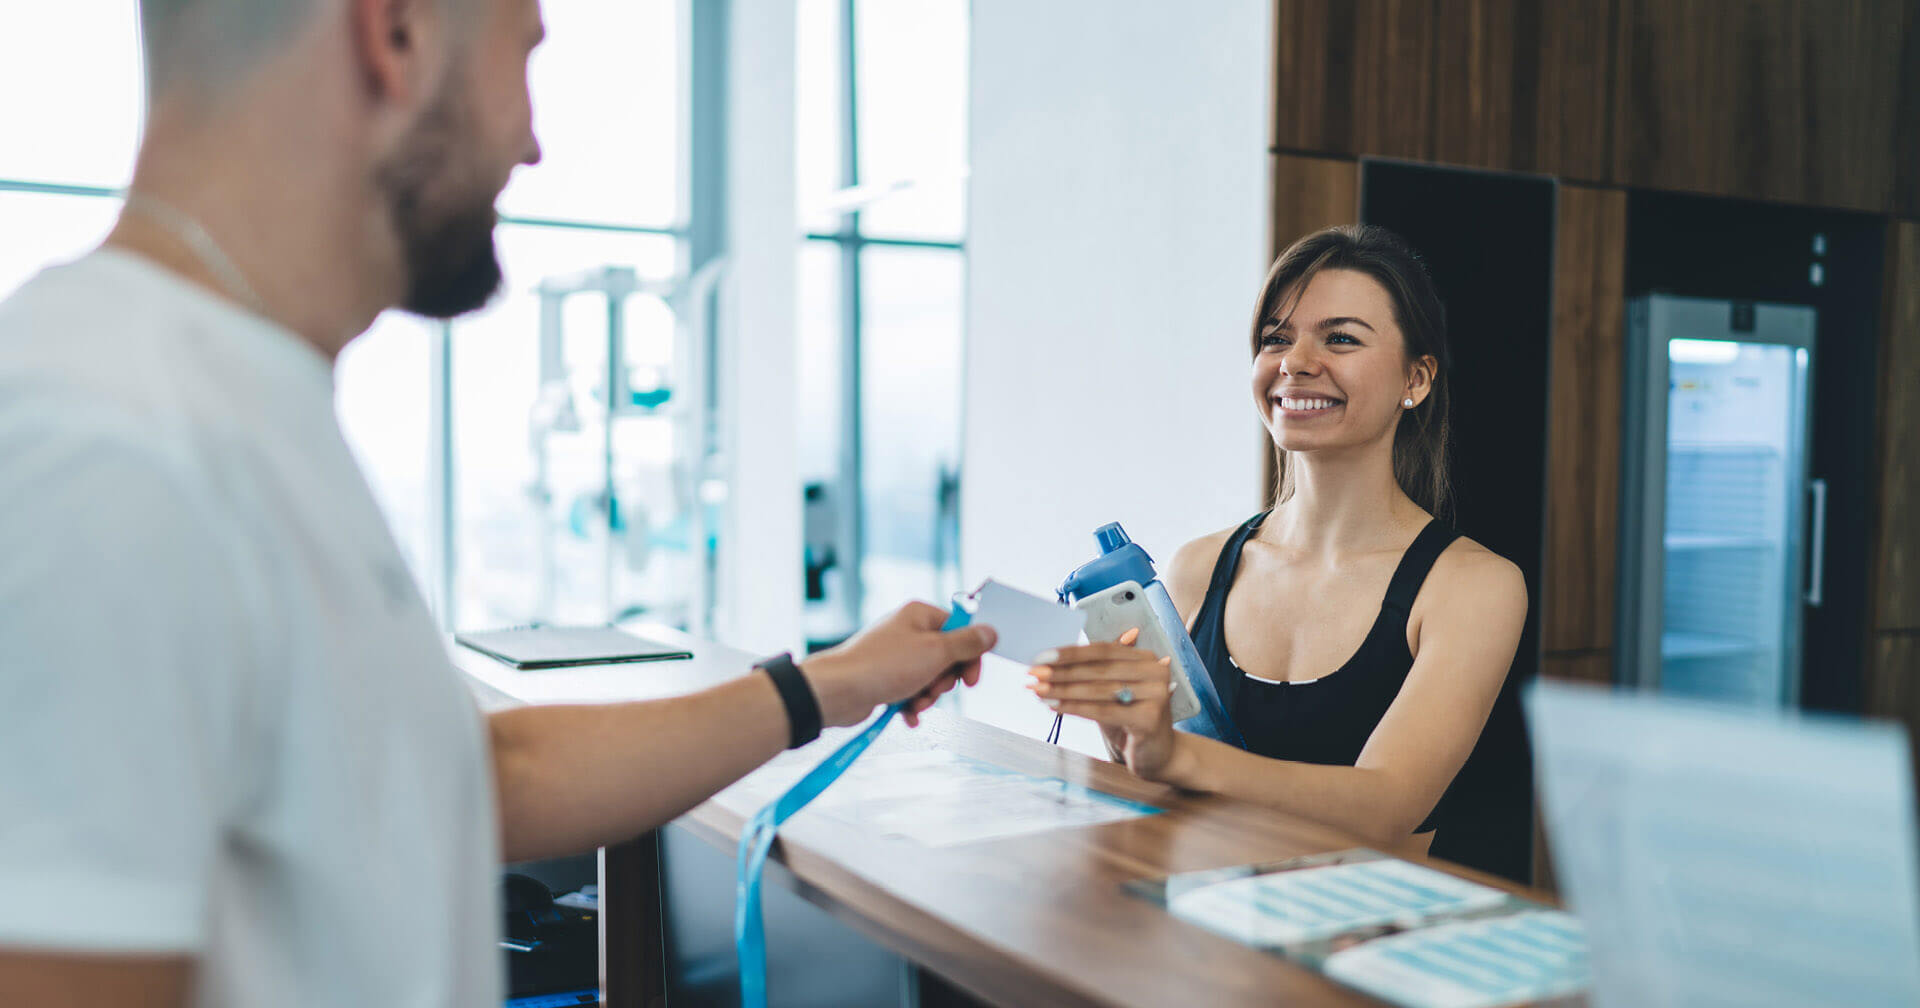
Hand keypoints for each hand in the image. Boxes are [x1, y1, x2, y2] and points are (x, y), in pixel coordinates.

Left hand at [801, 601, 997, 727]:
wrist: (838, 691)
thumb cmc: (882, 666)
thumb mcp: (936, 652)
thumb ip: (967, 643)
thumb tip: (990, 632)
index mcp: (920, 615)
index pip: (960, 631)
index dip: (969, 657)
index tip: (970, 680)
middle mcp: (907, 631)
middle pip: (946, 657)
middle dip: (944, 681)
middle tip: (933, 688)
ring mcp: (895, 656)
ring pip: (929, 678)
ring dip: (927, 696)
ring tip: (914, 702)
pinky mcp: (885, 678)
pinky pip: (910, 691)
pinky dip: (912, 705)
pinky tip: (908, 715)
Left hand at [1026, 628, 1179, 778]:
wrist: (1159, 755)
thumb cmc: (1130, 720)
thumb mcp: (1114, 691)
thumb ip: (1093, 671)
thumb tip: (1053, 657)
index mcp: (1147, 659)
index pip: (1103, 650)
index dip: (1070, 653)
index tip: (1041, 657)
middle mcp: (1156, 672)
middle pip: (1099, 669)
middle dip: (1061, 672)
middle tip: (1033, 674)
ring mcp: (1156, 695)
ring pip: (1098, 690)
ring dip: (1063, 690)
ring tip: (1038, 691)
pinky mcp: (1149, 719)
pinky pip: (1103, 711)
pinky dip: (1075, 708)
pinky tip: (1054, 707)